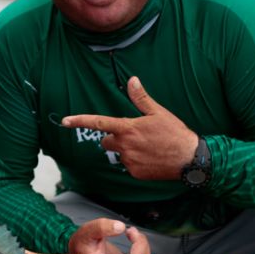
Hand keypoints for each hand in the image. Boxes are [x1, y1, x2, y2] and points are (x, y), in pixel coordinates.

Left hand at [62, 76, 197, 179]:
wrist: (190, 159)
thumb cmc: (175, 133)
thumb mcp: (158, 112)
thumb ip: (141, 98)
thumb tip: (132, 80)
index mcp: (128, 128)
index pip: (98, 123)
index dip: (79, 120)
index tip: (64, 121)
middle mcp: (125, 145)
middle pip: (106, 141)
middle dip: (115, 138)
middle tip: (135, 136)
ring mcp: (129, 160)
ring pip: (119, 153)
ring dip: (127, 150)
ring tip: (148, 147)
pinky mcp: (135, 173)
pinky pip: (128, 165)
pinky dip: (136, 162)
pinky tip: (151, 158)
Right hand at [68, 218, 150, 253]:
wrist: (81, 246)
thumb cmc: (82, 242)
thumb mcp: (87, 231)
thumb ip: (101, 227)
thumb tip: (119, 227)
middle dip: (138, 247)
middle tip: (130, 231)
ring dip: (141, 245)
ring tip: (130, 231)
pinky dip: (140, 245)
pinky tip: (132, 235)